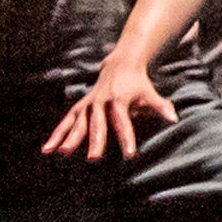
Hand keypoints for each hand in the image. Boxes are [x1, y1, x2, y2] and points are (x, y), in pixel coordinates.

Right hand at [45, 67, 173, 161]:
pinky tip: (47, 149)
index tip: (129, 154)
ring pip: (77, 121)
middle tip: (93, 158)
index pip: (123, 121)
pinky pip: (66, 120)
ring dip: (69, 137)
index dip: (126, 137)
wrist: (121, 63)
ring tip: (61, 153)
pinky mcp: (80, 106)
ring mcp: (88, 103)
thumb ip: (160, 105)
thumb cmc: (137, 83)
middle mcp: (101, 101)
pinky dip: (57, 133)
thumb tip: (174, 119)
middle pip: (97, 123)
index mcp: (119, 100)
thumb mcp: (149, 92)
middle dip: (95, 140)